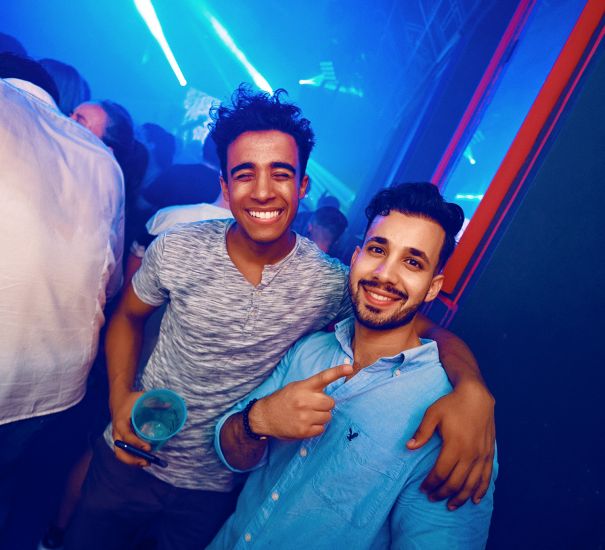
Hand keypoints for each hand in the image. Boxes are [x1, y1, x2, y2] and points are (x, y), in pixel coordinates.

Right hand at [110, 390, 149, 466]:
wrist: (118, 400)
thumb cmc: (132, 399)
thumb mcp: (141, 396)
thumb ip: (154, 401)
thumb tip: (170, 405)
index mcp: (121, 422)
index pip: (127, 436)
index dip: (137, 443)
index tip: (148, 448)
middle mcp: (116, 432)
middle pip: (120, 450)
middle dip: (133, 458)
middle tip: (147, 461)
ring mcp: (117, 437)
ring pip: (121, 454)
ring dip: (133, 461)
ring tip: (147, 463)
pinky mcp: (120, 440)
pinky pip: (123, 452)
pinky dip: (131, 458)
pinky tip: (142, 460)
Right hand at [252, 364, 352, 439]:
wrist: (265, 416)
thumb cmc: (283, 400)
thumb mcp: (295, 387)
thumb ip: (312, 388)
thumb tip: (330, 394)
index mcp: (303, 387)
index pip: (323, 377)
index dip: (337, 372)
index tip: (350, 368)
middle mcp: (305, 400)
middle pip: (330, 402)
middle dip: (325, 404)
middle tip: (314, 405)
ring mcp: (305, 417)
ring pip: (328, 416)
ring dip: (321, 416)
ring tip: (308, 415)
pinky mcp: (304, 431)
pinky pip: (321, 429)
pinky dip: (316, 427)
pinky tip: (306, 424)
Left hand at [406, 380, 495, 509]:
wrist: (477, 396)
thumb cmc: (452, 404)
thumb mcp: (432, 414)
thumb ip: (422, 432)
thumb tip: (409, 447)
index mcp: (454, 446)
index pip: (441, 473)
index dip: (431, 484)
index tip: (423, 489)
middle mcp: (470, 454)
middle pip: (455, 483)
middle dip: (442, 493)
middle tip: (432, 498)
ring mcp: (481, 455)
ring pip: (471, 484)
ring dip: (460, 498)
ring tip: (450, 505)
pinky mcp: (489, 454)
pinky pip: (486, 477)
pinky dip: (480, 491)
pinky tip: (474, 499)